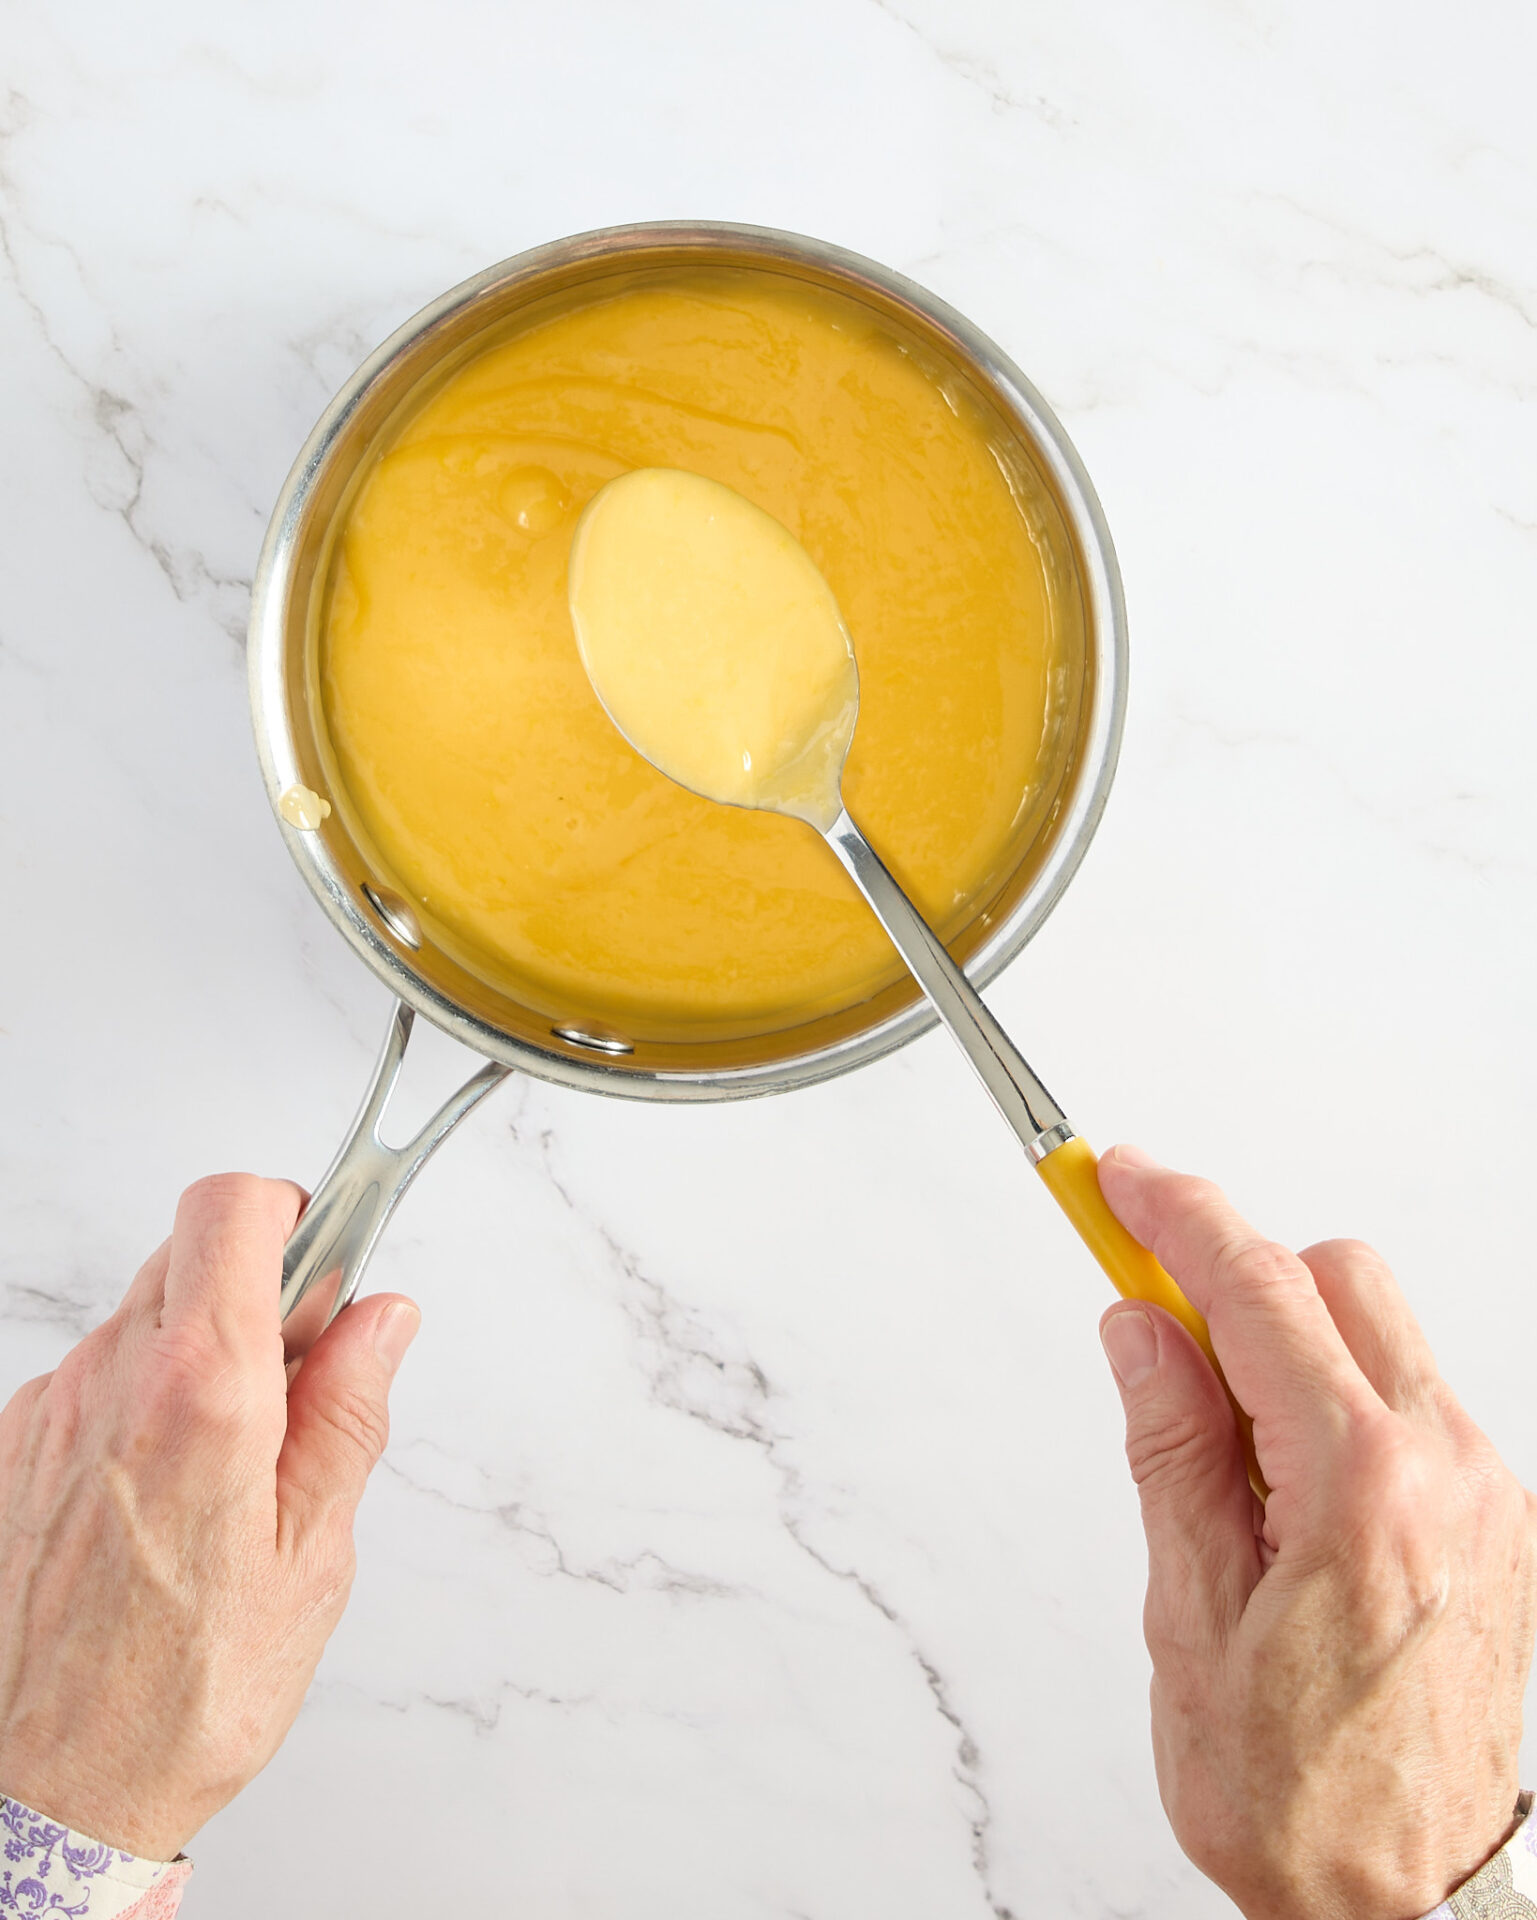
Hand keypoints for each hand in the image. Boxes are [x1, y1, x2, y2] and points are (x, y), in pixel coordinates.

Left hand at [0, 1174, 418, 1859]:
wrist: (45, 1795)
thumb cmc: (181, 1697)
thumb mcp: (312, 1554)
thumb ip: (348, 1413)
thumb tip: (380, 1321)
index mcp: (202, 1396)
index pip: (233, 1209)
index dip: (293, 1210)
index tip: (332, 1254)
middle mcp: (110, 1383)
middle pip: (190, 1253)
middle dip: (260, 1289)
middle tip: (304, 1379)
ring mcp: (48, 1411)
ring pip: (143, 1317)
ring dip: (201, 1351)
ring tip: (236, 1467)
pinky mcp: (12, 1446)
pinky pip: (95, 1379)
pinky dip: (142, 1402)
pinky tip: (166, 1499)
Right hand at [1097, 1145, 1535, 1919]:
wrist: (1411, 1903)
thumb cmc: (1297, 1794)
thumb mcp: (1188, 1616)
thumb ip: (1169, 1446)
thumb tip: (1139, 1327)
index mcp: (1362, 1489)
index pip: (1258, 1289)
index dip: (1176, 1215)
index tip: (1118, 1177)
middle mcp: (1448, 1470)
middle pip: (1337, 1274)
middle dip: (1237, 1269)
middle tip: (1149, 1316)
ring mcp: (1485, 1490)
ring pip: (1379, 1326)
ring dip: (1286, 1332)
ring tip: (1215, 1437)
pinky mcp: (1497, 1514)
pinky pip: (1408, 1393)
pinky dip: (1332, 1389)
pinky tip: (1278, 1477)